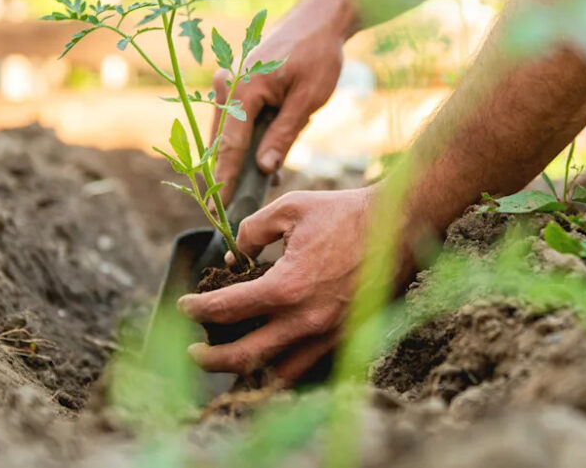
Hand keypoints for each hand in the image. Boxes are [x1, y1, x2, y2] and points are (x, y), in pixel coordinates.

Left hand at [177, 187, 375, 382]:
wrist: (401, 225)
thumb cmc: (345, 212)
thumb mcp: (290, 209)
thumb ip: (252, 231)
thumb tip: (234, 256)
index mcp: (287, 288)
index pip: (225, 309)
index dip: (197, 308)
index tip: (185, 304)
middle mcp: (306, 321)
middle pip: (243, 358)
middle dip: (210, 358)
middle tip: (194, 351)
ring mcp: (329, 337)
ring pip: (277, 376)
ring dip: (246, 374)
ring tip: (229, 365)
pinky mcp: (347, 340)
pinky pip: (309, 370)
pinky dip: (283, 372)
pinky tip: (270, 362)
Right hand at [211, 6, 346, 201]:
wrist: (319, 19)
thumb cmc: (318, 56)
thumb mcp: (307, 100)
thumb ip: (284, 135)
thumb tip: (263, 169)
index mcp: (242, 89)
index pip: (229, 145)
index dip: (224, 180)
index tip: (217, 209)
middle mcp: (226, 85)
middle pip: (222, 142)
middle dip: (230, 174)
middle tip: (234, 207)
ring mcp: (228, 83)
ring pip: (227, 134)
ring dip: (240, 159)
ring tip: (261, 186)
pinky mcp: (235, 84)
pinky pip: (235, 121)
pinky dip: (246, 141)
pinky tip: (266, 162)